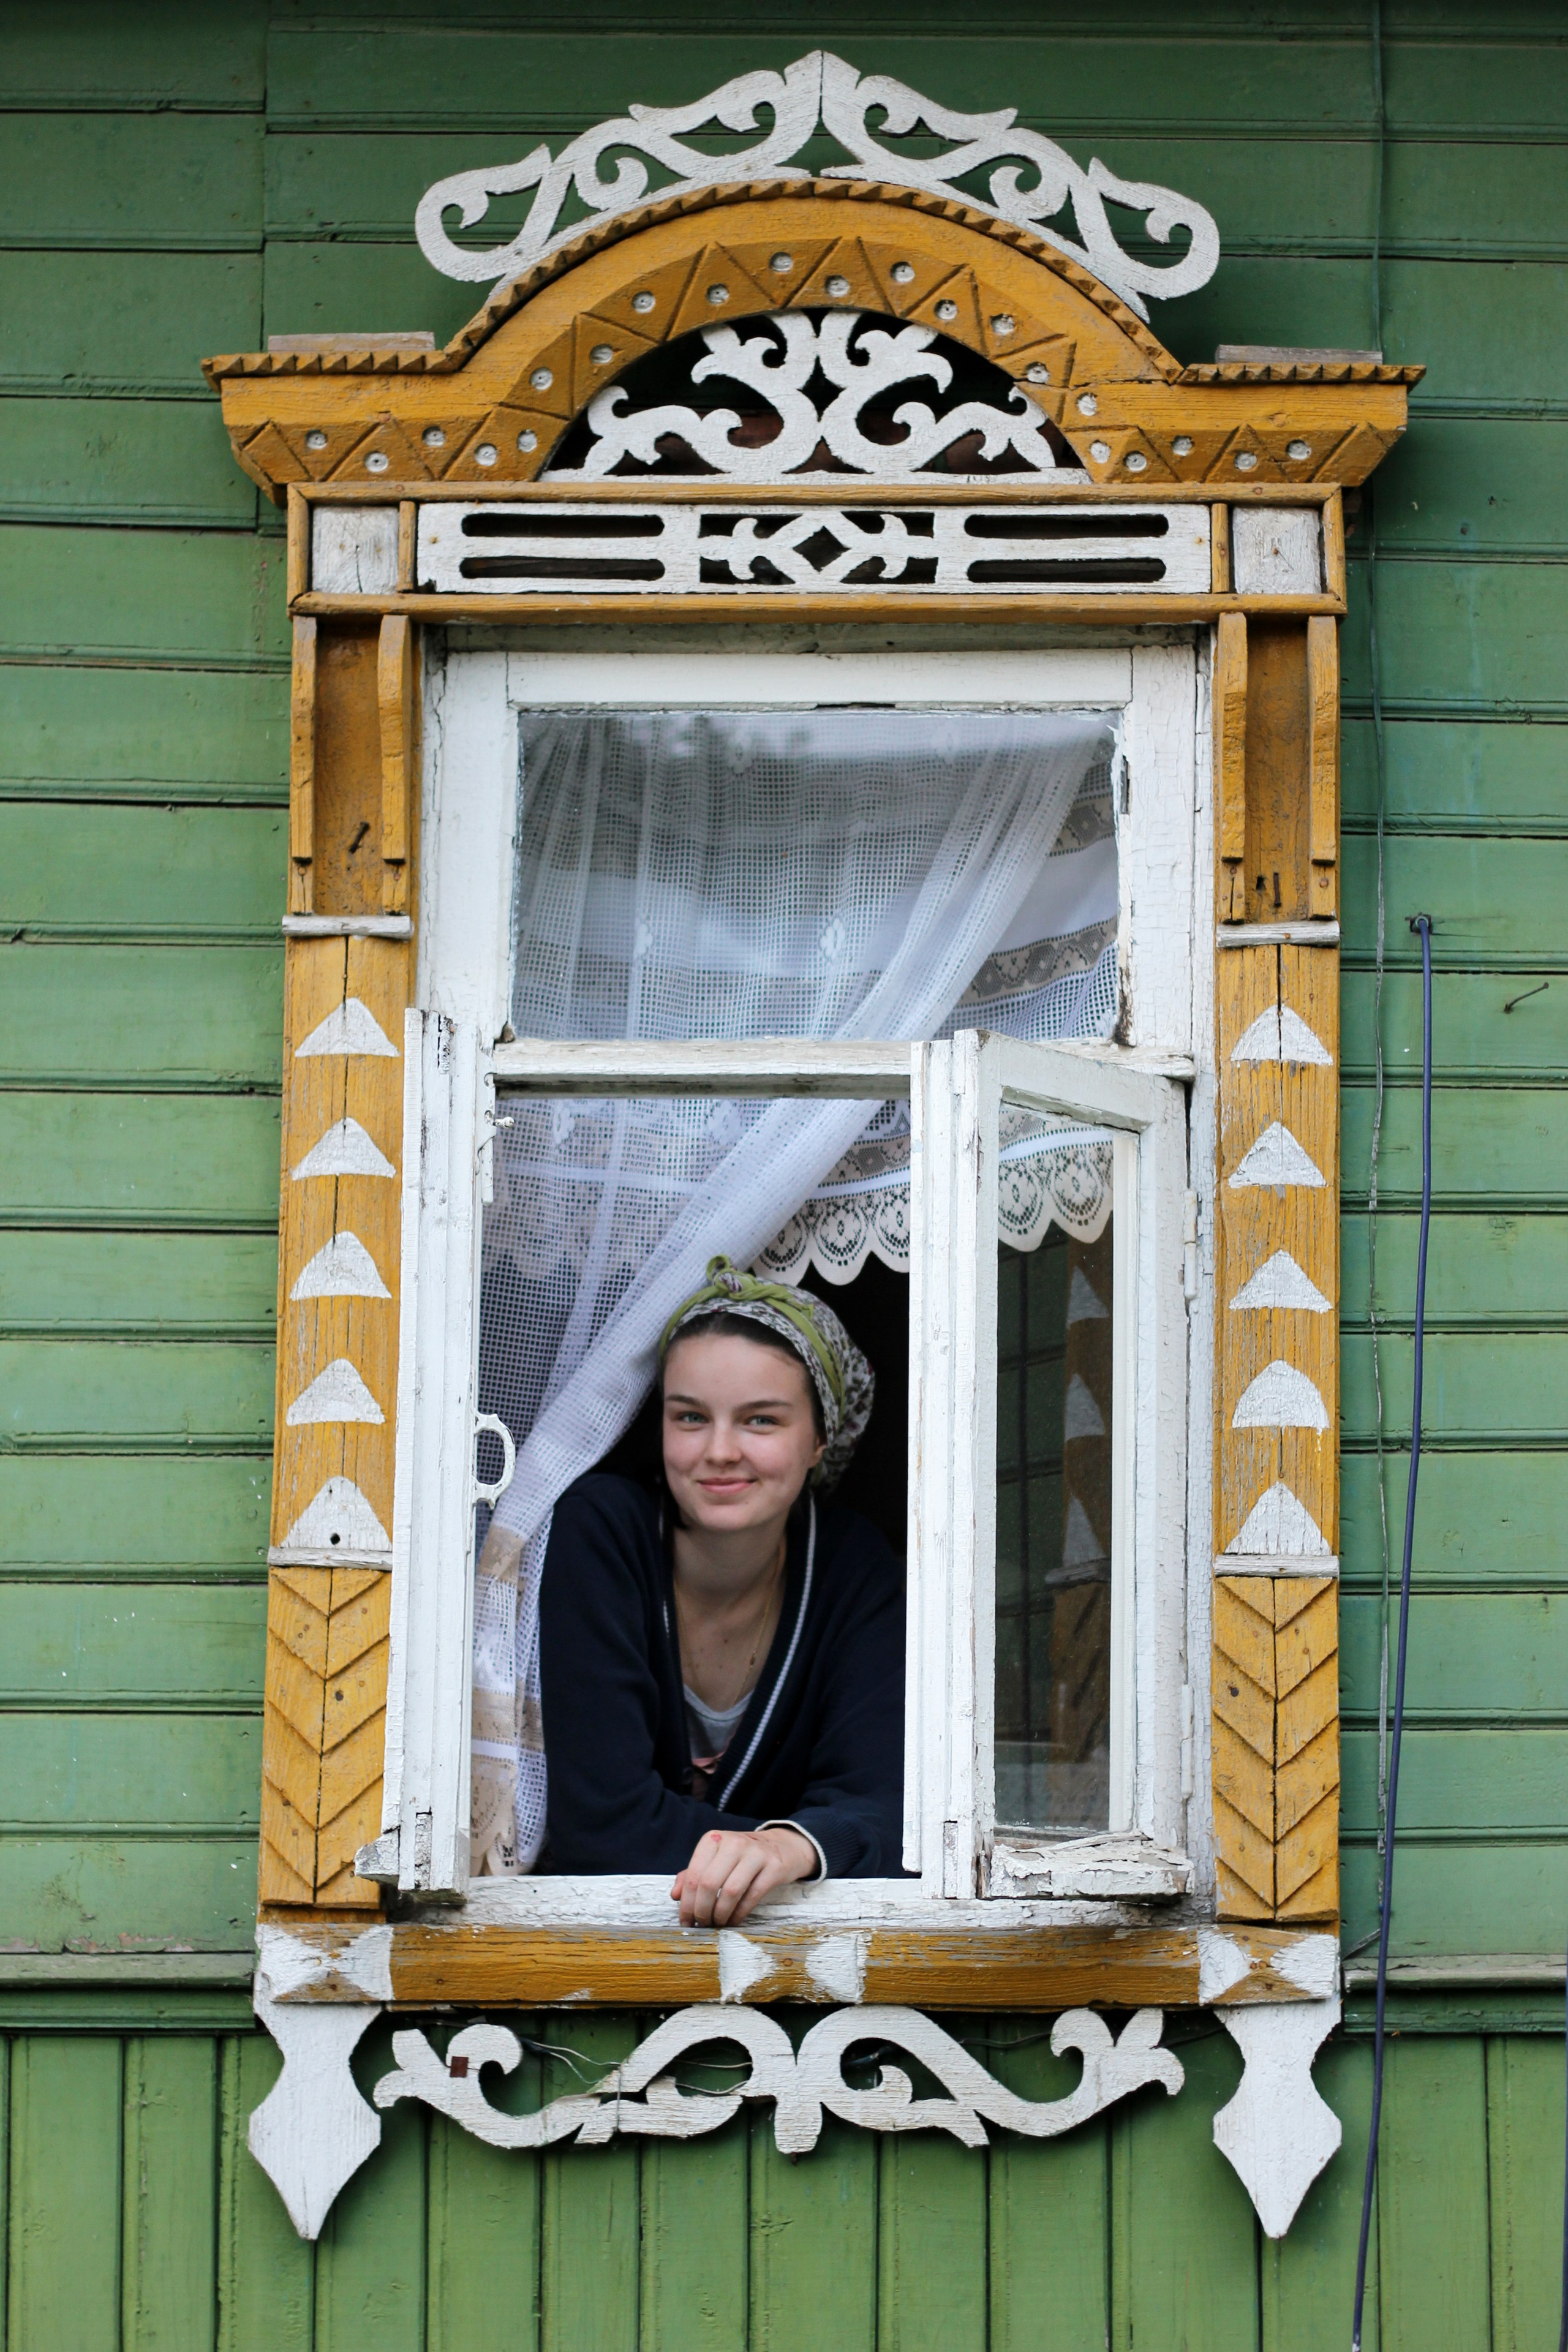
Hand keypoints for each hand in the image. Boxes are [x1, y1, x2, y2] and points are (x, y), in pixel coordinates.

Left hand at [671, 1825, 816, 1927]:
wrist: (781, 1847)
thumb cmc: (741, 1857)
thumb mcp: (715, 1859)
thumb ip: (692, 1875)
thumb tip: (675, 1895)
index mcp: (713, 1839)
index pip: (693, 1875)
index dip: (687, 1903)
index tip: (686, 1920)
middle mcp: (733, 1842)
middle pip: (709, 1884)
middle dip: (702, 1911)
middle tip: (702, 1924)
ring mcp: (756, 1853)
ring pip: (730, 1892)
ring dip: (720, 1915)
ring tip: (717, 1923)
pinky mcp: (774, 1867)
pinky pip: (751, 1897)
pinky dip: (739, 1914)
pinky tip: (733, 1921)